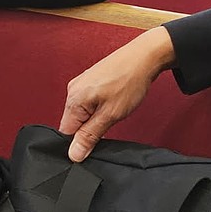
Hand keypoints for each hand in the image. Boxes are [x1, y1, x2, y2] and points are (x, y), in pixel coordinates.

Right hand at [59, 26, 175, 161]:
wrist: (145, 56)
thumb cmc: (130, 81)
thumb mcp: (111, 115)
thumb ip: (90, 136)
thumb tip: (74, 155)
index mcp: (73, 99)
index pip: (66, 134)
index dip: (80, 142)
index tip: (96, 142)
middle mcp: (73, 90)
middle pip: (73, 123)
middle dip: (89, 129)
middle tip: (109, 123)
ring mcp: (82, 84)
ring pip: (83, 113)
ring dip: (96, 118)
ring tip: (113, 110)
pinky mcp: (91, 81)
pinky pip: (89, 103)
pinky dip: (99, 108)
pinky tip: (113, 102)